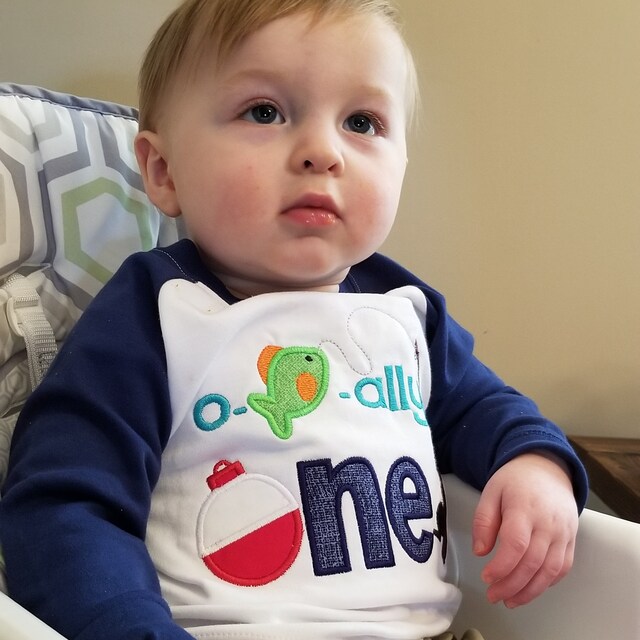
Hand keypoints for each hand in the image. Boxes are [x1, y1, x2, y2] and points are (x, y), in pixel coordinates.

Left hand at [471, 451, 578, 607]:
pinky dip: (547, 583)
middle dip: (511, 584)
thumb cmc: (515, 481)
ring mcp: (563, 532)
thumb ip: (483, 520)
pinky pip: (562, 568)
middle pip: (532, 562)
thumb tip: (480, 551)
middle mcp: (547, 522)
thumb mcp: (491, 491)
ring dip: (529, 591)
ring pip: (550, 570)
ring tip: (509, 600)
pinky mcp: (571, 540)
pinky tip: (530, 589)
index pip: (516, 543)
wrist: (547, 469)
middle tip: (493, 595)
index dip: (501, 566)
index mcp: (524, 507)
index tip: (486, 577)